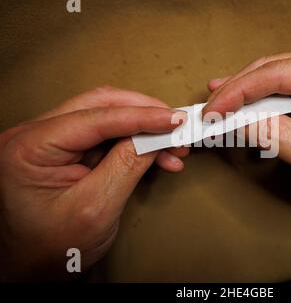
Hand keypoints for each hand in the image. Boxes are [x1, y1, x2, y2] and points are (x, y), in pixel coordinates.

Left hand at [0, 86, 187, 279]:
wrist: (37, 268)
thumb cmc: (53, 248)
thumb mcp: (96, 208)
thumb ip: (127, 165)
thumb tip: (157, 135)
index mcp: (30, 146)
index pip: (94, 118)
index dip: (140, 116)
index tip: (174, 118)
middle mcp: (36, 134)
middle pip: (100, 106)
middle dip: (144, 114)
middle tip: (177, 124)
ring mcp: (52, 140)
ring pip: (108, 118)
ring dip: (144, 129)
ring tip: (174, 146)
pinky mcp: (67, 150)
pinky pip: (108, 136)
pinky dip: (136, 143)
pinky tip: (159, 157)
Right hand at [204, 48, 290, 203]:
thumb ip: (275, 135)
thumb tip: (234, 121)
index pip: (279, 72)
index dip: (239, 90)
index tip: (213, 111)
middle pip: (271, 69)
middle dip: (236, 91)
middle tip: (209, 113)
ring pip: (270, 76)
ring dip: (242, 93)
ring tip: (215, 108)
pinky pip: (278, 87)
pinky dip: (254, 99)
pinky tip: (233, 101)